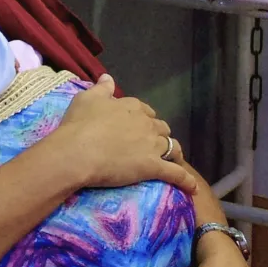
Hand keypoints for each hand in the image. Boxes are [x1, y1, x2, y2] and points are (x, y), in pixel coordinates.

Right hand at [54, 75, 197, 193]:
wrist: (76, 152)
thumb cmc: (78, 125)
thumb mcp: (86, 99)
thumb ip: (101, 88)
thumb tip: (107, 77)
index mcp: (132, 107)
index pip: (145, 111)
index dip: (142, 118)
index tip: (135, 126)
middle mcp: (146, 124)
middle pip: (161, 128)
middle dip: (158, 134)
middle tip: (149, 144)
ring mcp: (152, 146)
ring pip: (172, 147)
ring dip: (173, 152)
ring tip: (173, 159)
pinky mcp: (152, 167)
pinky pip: (176, 174)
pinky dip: (186, 181)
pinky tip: (192, 189)